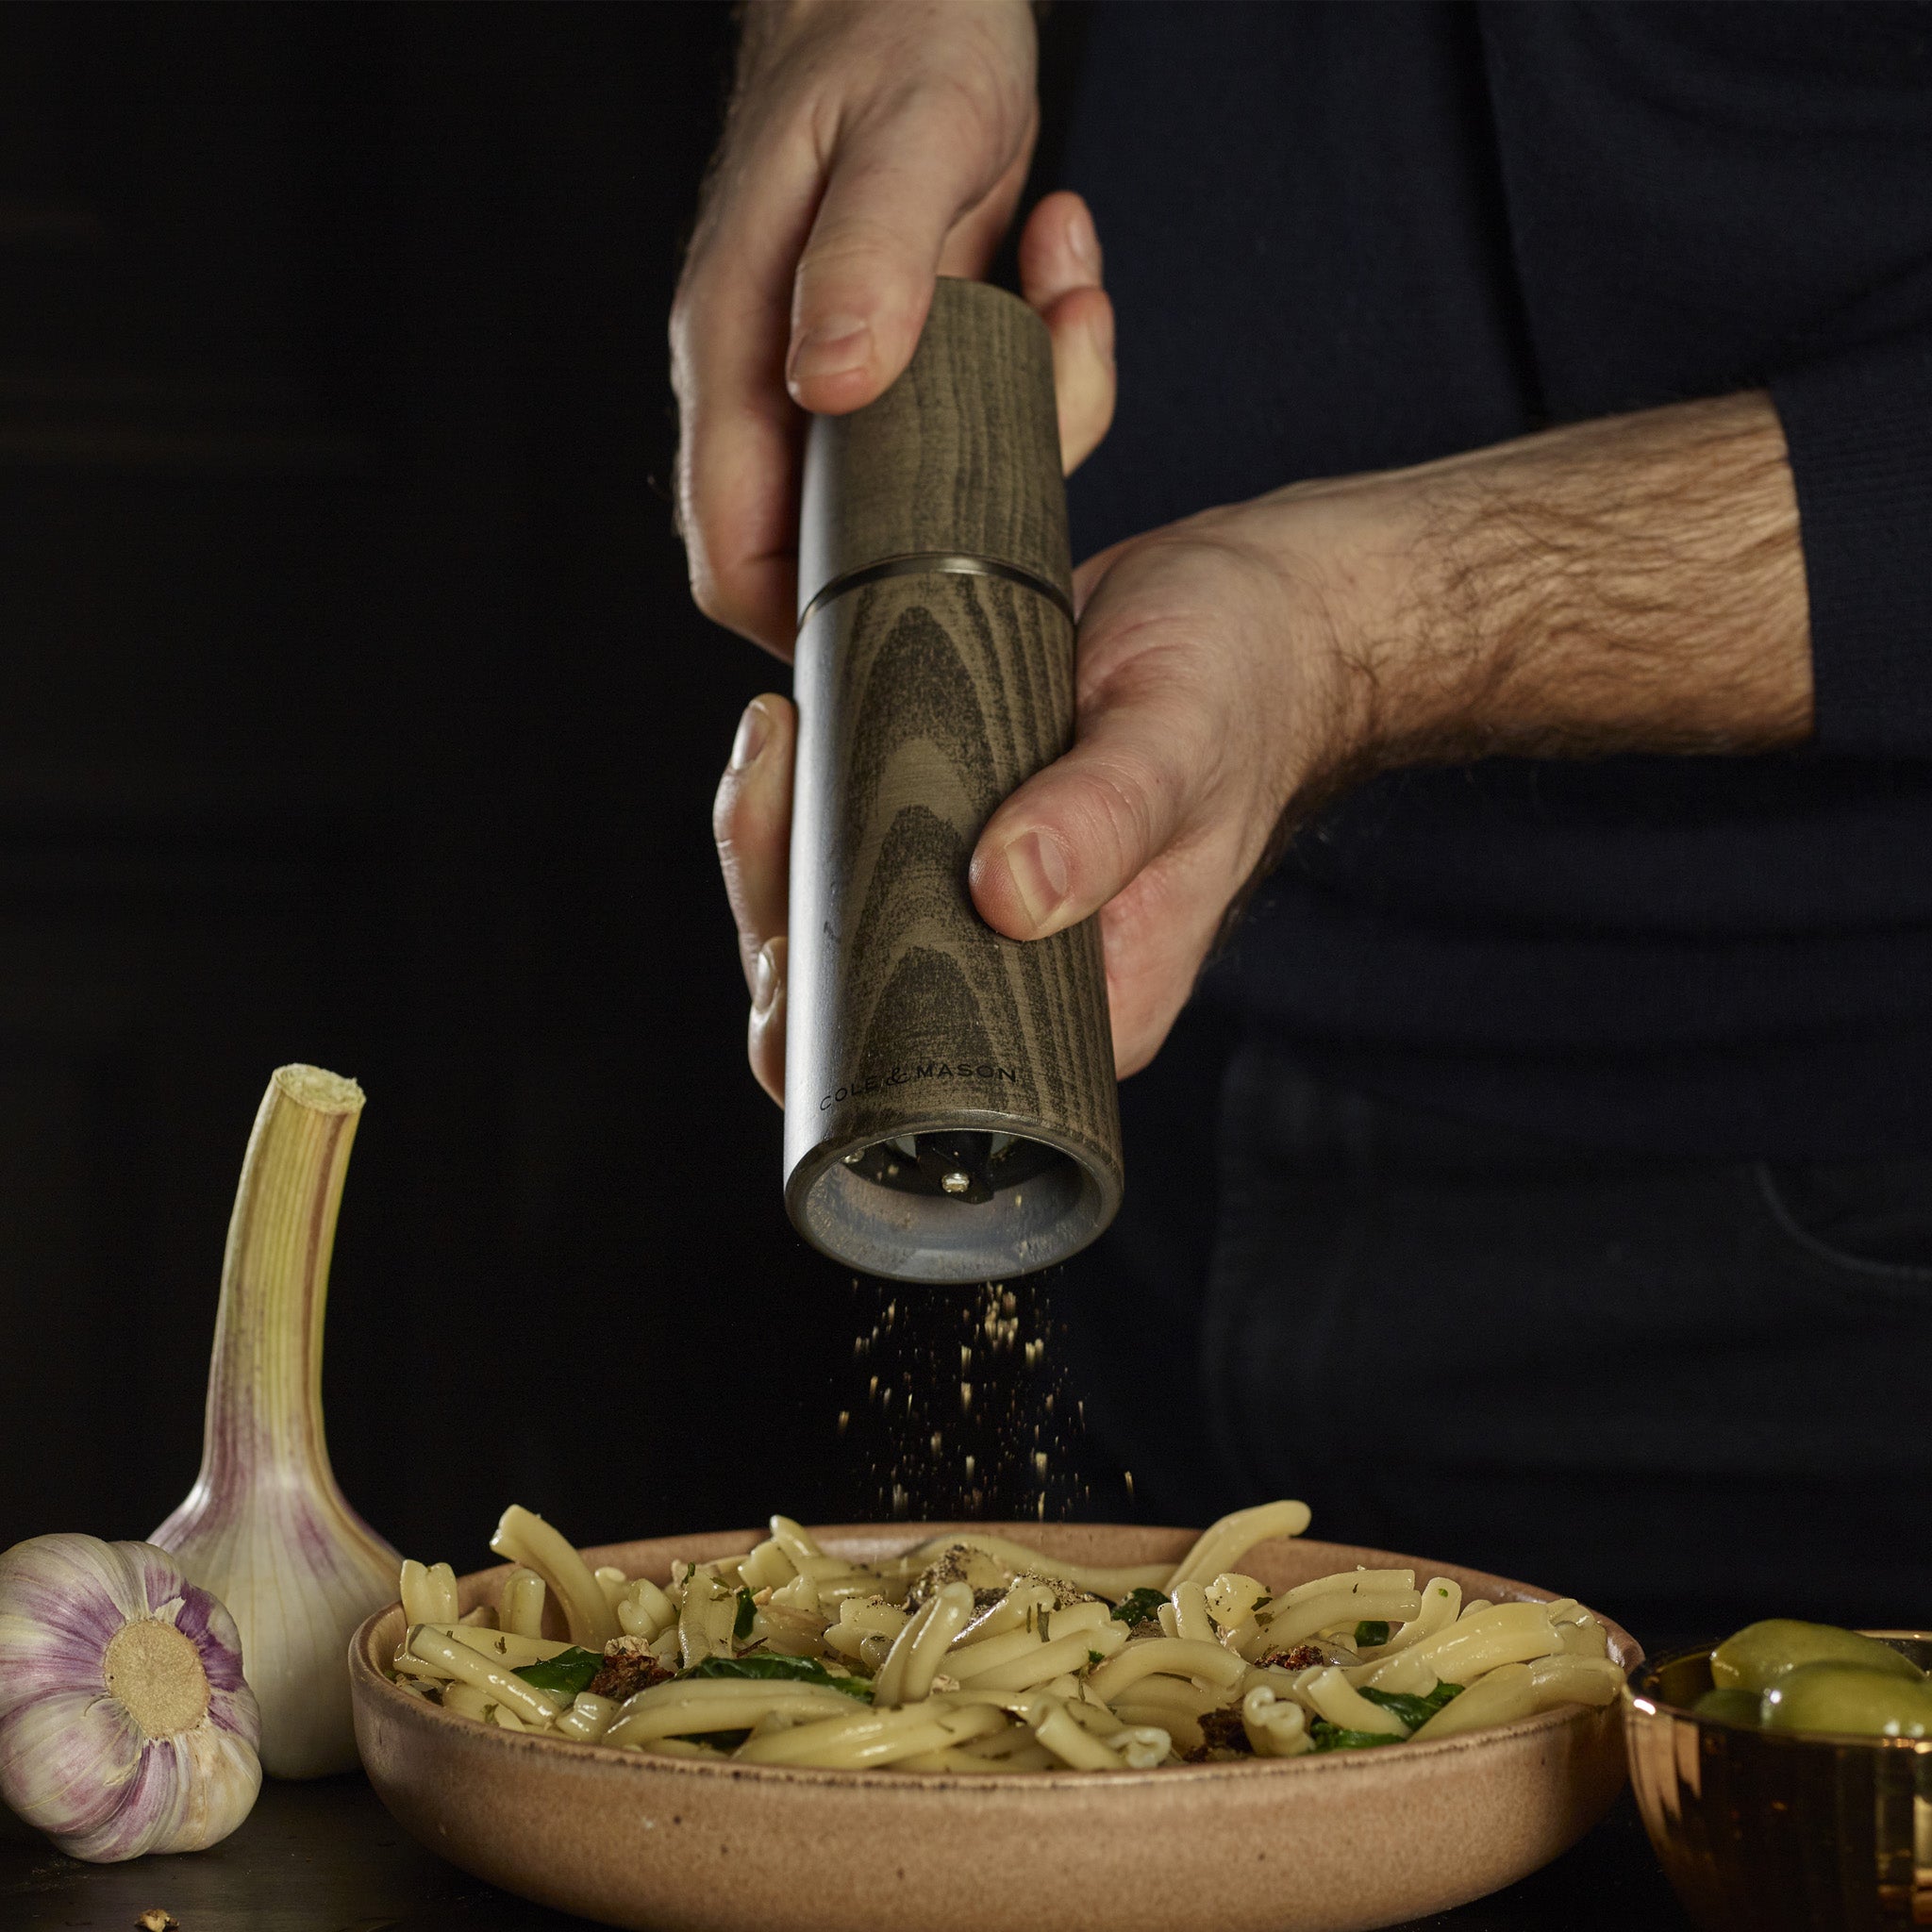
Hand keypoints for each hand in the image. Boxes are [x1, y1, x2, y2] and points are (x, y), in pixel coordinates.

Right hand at [673, 0, 1115, 653]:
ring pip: (928, 489)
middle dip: (958, 523)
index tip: (909, 627)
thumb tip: (833, 387)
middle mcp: (781, 382)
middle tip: (1045, 422)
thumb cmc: (892, 35)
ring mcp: (842, 378)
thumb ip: (868, 260)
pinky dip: (1046, 369)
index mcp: (740, 353)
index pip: (735, 554)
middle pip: (839, 546)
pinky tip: (1059, 270)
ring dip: (1029, 421)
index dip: (804, 622)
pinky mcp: (907, 360)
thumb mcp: (900, 139)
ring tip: (1065, 301)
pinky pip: (978, 421)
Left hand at [716, 393, 1810, 1102]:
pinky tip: (786, 724)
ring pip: (832, 909)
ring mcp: (988, 896)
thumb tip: (1002, 900)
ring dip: (775, 837)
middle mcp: (1017, 967)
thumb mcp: (1190, 744)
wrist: (1294, 615)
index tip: (776, 905)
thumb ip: (1112, 831)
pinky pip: (857, 824)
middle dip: (771, 894)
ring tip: (773, 741)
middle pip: (841, 984)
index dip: (803, 1007)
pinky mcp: (974, 816)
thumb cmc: (1255, 685)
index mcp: (1071, 998)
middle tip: (769, 767)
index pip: (900, 1069)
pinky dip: (810, 779)